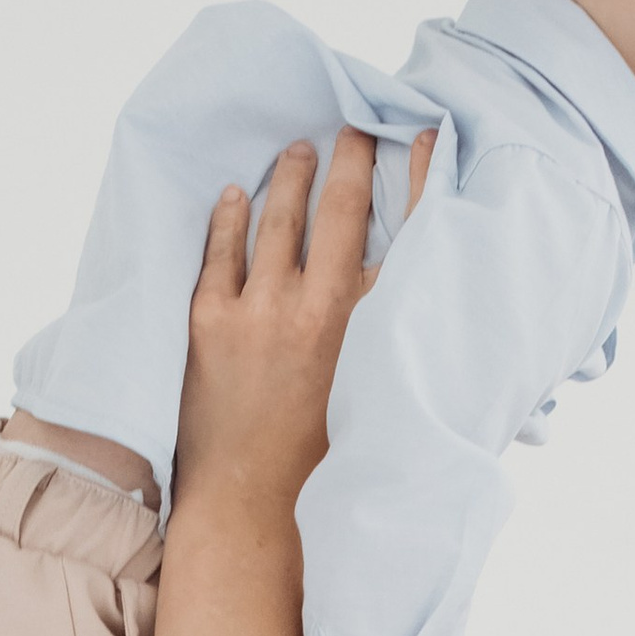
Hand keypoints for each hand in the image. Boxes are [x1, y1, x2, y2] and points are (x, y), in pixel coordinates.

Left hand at [171, 125, 435, 526]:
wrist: (252, 507)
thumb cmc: (324, 470)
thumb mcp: (379, 404)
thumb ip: (399, 354)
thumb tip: (424, 320)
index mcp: (371, 333)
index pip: (406, 235)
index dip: (416, 178)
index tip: (419, 138)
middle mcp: (319, 310)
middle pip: (339, 210)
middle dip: (348, 159)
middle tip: (350, 128)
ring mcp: (260, 312)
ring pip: (278, 221)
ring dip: (290, 178)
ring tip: (296, 151)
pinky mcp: (210, 322)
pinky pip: (220, 251)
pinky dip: (229, 217)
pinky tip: (234, 195)